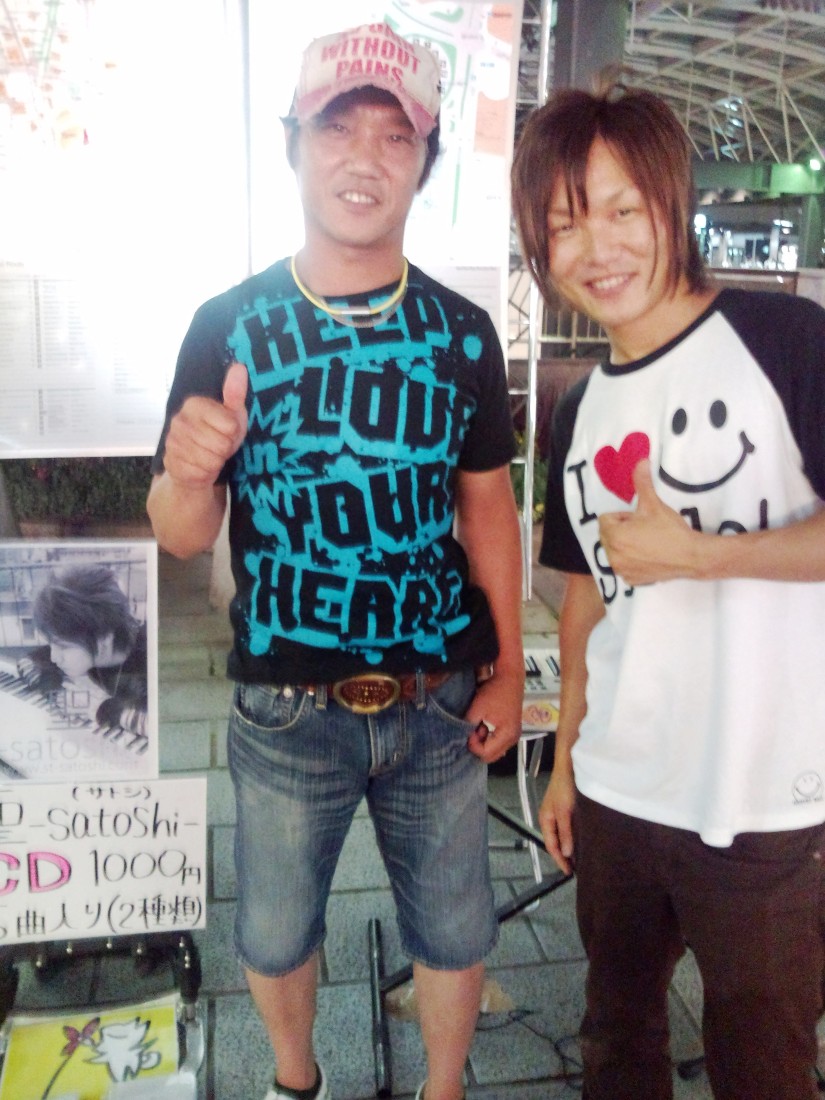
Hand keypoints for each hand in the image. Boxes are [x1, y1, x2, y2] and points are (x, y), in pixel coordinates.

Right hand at [163, 362, 248, 487]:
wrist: (195, 465)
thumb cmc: (217, 437)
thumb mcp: (232, 416)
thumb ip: (235, 393)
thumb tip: (240, 367)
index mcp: (194, 404)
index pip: (230, 425)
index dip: (233, 433)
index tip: (227, 432)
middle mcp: (179, 421)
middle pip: (221, 444)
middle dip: (225, 450)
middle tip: (218, 447)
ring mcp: (172, 443)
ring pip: (211, 460)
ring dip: (215, 462)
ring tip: (209, 456)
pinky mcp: (170, 463)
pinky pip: (200, 473)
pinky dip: (204, 474)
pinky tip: (199, 467)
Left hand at [465, 669, 523, 763]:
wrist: (509, 677)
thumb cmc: (495, 690)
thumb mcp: (478, 708)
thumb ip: (469, 725)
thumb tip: (462, 736)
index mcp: (507, 735)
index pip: (485, 753)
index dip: (473, 745)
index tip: (469, 731)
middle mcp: (513, 738)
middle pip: (491, 756)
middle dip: (478, 746)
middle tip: (472, 731)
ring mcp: (513, 734)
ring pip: (494, 750)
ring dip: (483, 742)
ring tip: (478, 726)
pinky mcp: (511, 729)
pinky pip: (498, 742)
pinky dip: (488, 738)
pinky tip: (483, 725)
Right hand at [538, 767, 575, 874]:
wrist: (569, 765)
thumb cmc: (564, 786)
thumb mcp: (565, 811)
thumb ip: (565, 832)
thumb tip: (567, 853)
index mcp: (545, 819)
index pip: (551, 846)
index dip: (559, 860)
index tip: (569, 872)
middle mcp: (550, 818)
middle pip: (555, 842)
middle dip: (564, 856)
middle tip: (575, 869)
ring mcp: (558, 813)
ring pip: (562, 835)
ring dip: (569, 846)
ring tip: (579, 857)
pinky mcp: (566, 808)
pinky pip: (567, 827)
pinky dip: (573, 836)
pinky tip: (581, 839)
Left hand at [599, 460, 698, 584]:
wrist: (691, 556)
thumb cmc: (670, 530)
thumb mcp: (654, 504)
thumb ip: (642, 482)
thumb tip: (640, 461)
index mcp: (614, 536)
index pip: (605, 520)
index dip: (622, 517)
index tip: (640, 519)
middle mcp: (613, 556)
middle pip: (608, 536)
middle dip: (621, 530)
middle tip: (644, 529)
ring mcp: (622, 570)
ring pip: (615, 551)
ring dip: (625, 545)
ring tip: (647, 542)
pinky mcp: (631, 580)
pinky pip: (624, 566)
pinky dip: (631, 561)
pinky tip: (649, 556)